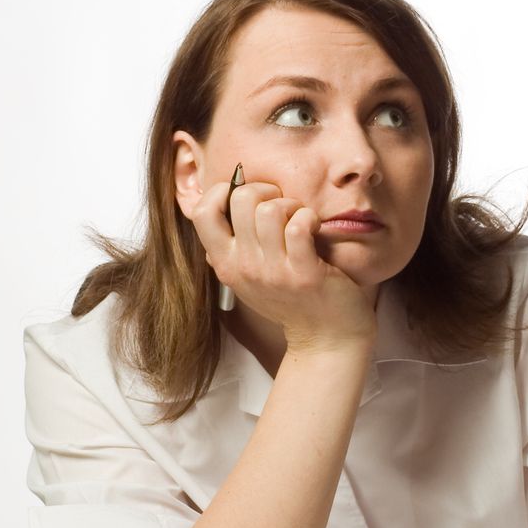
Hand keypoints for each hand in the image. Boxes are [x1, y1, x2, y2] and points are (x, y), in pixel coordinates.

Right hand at [191, 177, 377, 353]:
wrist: (325, 338)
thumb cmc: (290, 299)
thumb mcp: (248, 278)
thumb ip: (231, 248)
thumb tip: (216, 207)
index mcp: (225, 263)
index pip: (201, 213)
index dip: (221, 191)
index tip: (245, 195)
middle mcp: (244, 267)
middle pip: (241, 199)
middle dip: (266, 190)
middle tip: (282, 206)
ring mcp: (273, 272)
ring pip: (270, 210)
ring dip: (291, 205)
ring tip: (299, 219)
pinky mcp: (304, 274)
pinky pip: (298, 226)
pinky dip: (309, 218)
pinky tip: (314, 228)